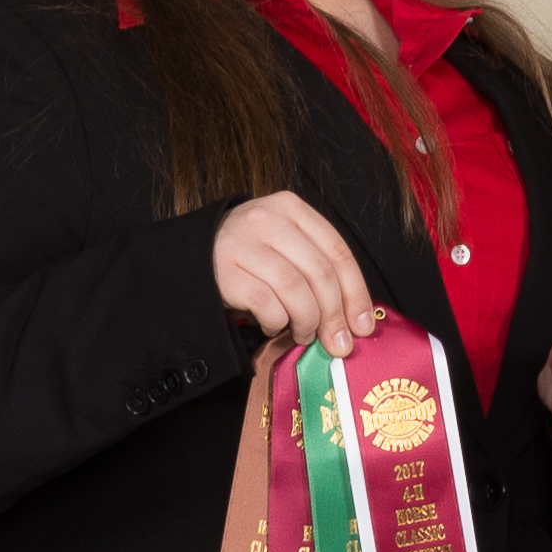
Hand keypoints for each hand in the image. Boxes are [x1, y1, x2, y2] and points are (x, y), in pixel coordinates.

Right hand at [210, 191, 379, 355]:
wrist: (190, 256)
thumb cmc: (248, 255)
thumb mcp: (283, 244)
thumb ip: (316, 267)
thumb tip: (353, 316)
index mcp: (291, 208)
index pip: (337, 251)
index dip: (356, 293)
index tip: (362, 324)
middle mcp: (268, 220)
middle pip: (319, 273)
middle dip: (334, 315)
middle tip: (338, 343)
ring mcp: (243, 244)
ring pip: (295, 290)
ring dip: (307, 321)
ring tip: (304, 334)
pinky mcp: (224, 272)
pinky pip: (266, 305)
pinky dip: (277, 323)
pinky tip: (274, 325)